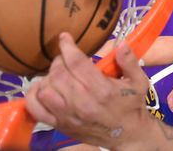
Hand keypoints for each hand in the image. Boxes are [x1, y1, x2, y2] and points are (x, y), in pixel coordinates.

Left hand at [25, 33, 149, 148]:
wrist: (127, 136)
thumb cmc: (132, 106)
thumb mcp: (138, 82)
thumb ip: (130, 61)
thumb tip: (122, 43)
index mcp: (101, 90)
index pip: (77, 63)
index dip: (68, 47)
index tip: (64, 37)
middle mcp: (82, 102)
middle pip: (58, 74)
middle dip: (59, 60)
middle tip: (66, 58)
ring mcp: (68, 115)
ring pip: (45, 89)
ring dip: (48, 77)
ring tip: (58, 74)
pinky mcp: (59, 125)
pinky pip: (36, 109)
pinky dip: (33, 96)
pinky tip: (42, 88)